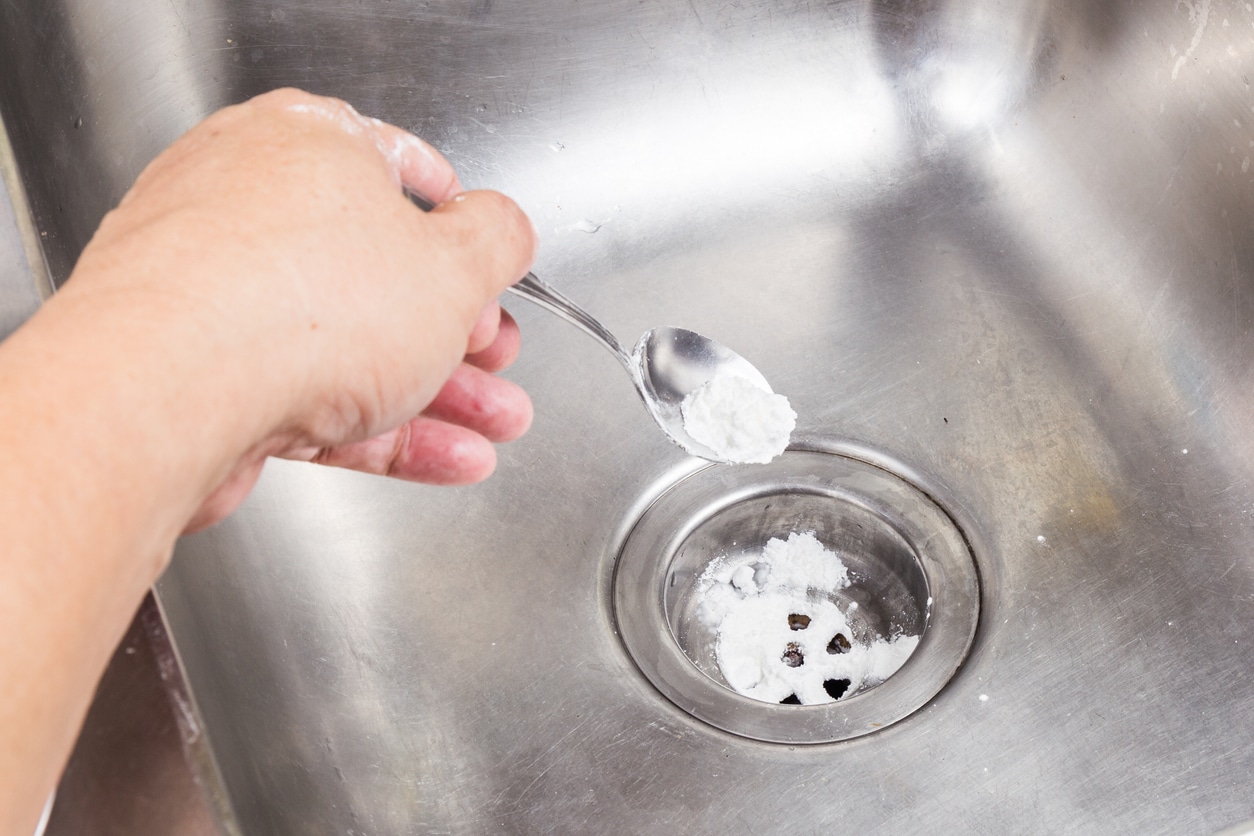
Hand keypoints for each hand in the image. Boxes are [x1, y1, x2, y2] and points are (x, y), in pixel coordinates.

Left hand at [63, 88, 536, 530]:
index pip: (402, 170)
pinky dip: (382, 428)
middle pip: (380, 272)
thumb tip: (506, 229)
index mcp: (307, 145)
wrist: (166, 394)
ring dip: (438, 392)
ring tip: (494, 423)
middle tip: (500, 358)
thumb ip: (496, 241)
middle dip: (461, 331)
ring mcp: (220, 292)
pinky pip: (312, 395)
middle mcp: (251, 206)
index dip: (463, 225)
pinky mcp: (204, 372)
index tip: (490, 263)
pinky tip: (444, 456)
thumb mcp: (455, 265)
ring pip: (351, 343)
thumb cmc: (296, 304)